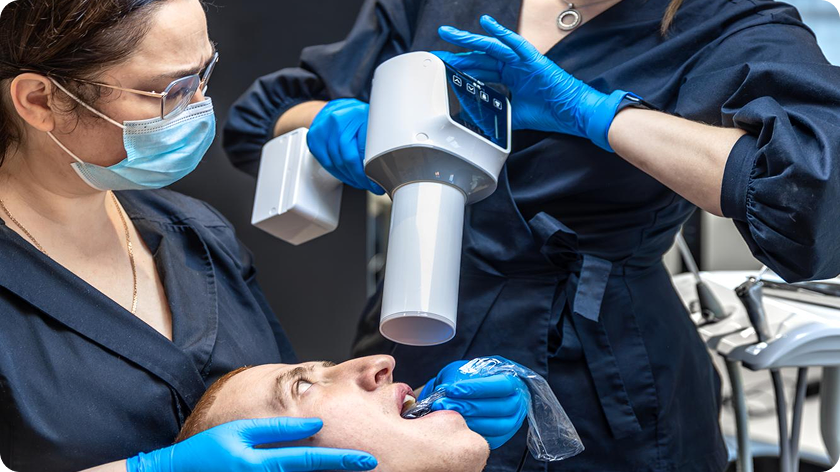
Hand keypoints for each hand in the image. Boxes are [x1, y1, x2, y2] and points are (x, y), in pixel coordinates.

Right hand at [125, 417, 376, 471]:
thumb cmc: (206, 452)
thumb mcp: (239, 433)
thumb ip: (278, 430)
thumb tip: (315, 425)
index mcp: (263, 465)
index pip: (312, 462)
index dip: (342, 461)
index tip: (368, 460)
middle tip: (367, 464)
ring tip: (347, 466)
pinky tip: (314, 469)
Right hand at [307, 98, 384, 193]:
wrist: (337, 109)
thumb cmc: (357, 118)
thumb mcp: (373, 123)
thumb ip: (378, 141)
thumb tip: (387, 167)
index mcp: (356, 115)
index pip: (360, 151)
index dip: (369, 171)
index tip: (377, 182)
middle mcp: (337, 120)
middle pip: (346, 159)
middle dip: (359, 178)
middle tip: (370, 185)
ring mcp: (323, 129)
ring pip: (335, 164)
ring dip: (349, 178)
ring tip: (360, 182)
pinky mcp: (314, 139)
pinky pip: (326, 163)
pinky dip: (338, 173)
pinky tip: (347, 176)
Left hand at [420, 357, 527, 449]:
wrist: (462, 392)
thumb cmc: (466, 379)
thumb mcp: (462, 370)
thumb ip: (459, 378)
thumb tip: (446, 390)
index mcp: (512, 382)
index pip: (502, 384)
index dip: (477, 387)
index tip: (453, 389)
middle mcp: (517, 402)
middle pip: (500, 407)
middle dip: (469, 407)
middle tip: (444, 404)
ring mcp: (512, 421)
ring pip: (497, 426)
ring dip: (470, 421)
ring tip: (447, 415)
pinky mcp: (502, 437)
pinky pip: (492, 440)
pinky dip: (473, 434)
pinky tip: (456, 426)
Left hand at [433, 15, 630, 151]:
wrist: (572, 113)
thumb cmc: (549, 112)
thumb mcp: (513, 116)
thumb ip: (496, 113)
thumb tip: (477, 121)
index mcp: (509, 77)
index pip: (480, 70)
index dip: (461, 68)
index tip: (443, 67)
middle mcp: (513, 66)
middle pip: (480, 57)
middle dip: (458, 54)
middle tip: (437, 51)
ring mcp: (521, 61)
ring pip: (490, 47)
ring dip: (469, 40)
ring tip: (449, 34)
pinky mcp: (532, 59)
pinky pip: (514, 43)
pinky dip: (500, 32)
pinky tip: (486, 23)